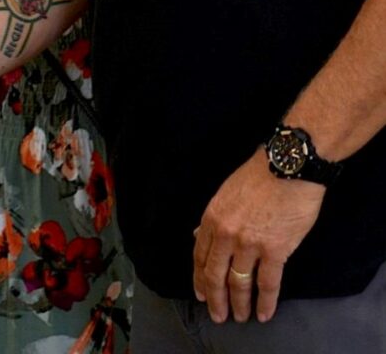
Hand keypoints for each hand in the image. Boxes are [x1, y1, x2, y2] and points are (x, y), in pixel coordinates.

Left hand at [192, 148, 324, 323]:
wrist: (287, 169)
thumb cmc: (257, 176)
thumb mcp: (225, 193)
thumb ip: (214, 218)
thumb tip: (200, 235)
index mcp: (212, 218)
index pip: (201, 256)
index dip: (200, 278)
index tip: (201, 294)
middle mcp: (226, 234)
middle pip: (216, 274)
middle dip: (215, 299)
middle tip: (218, 316)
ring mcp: (250, 245)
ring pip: (239, 283)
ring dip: (239, 304)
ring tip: (240, 318)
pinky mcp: (275, 252)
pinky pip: (268, 284)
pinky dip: (265, 302)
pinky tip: (264, 314)